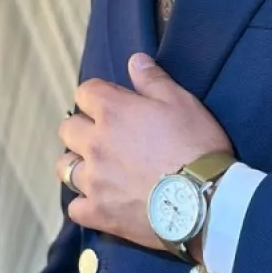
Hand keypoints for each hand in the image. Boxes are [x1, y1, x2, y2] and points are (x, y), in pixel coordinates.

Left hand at [57, 53, 232, 249]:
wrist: (206, 199)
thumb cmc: (197, 146)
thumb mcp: (182, 102)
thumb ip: (153, 80)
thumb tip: (134, 60)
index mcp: (113, 111)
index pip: (85, 92)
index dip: (99, 96)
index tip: (114, 104)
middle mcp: (95, 143)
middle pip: (68, 129)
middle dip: (82, 128)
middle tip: (105, 136)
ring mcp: (94, 180)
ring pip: (65, 167)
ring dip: (78, 163)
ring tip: (98, 168)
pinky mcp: (99, 212)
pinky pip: (76, 207)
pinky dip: (85, 203)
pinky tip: (101, 201)